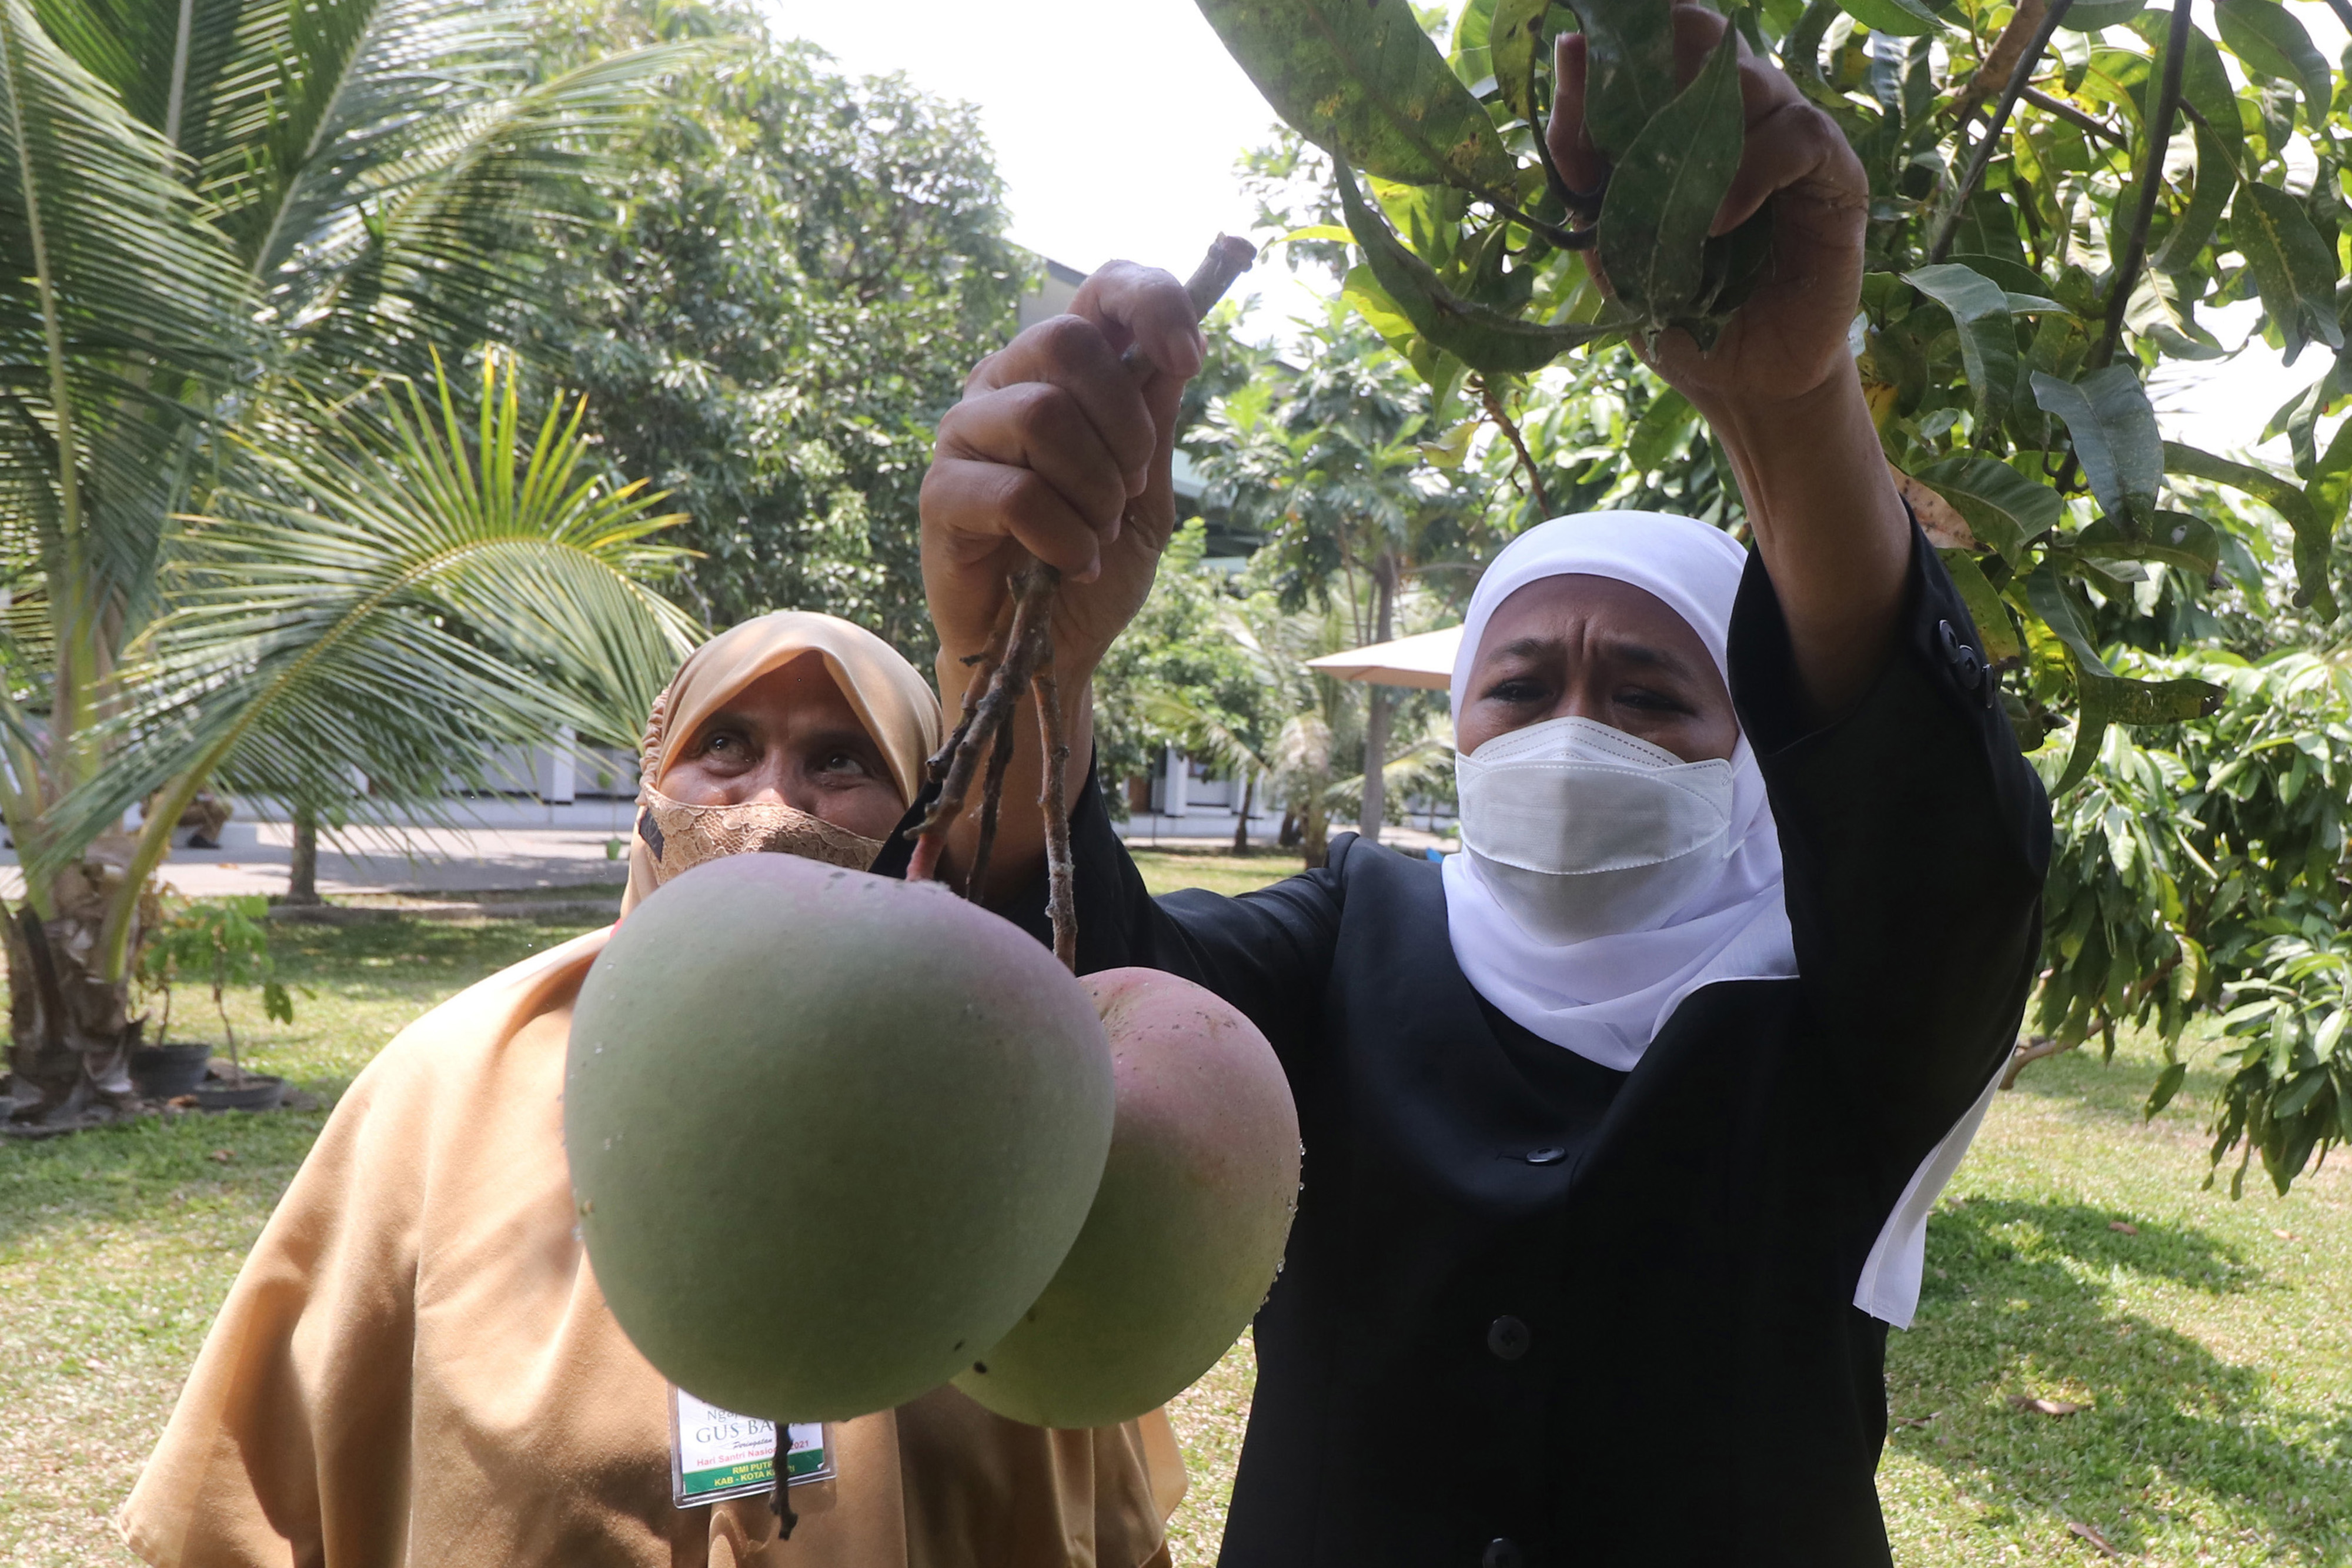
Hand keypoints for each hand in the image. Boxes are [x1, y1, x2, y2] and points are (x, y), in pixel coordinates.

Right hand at [919, 263, 1205, 685]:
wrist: (1051, 647)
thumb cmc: (1095, 560)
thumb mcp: (1149, 490)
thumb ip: (1155, 418)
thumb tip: (1176, 347)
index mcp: (1063, 369)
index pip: (1102, 287)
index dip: (1153, 303)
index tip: (1191, 359)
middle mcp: (1006, 383)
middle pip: (1064, 340)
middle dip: (1124, 423)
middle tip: (1131, 485)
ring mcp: (965, 432)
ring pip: (1042, 415)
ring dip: (1095, 488)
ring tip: (1097, 533)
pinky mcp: (941, 492)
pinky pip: (1017, 493)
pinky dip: (1065, 537)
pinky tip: (1071, 563)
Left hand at [1549, 6, 1867, 418]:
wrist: (1742, 380)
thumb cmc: (1680, 309)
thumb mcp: (1611, 237)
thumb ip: (1584, 159)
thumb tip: (1568, 54)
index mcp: (1684, 121)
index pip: (1664, 43)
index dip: (1629, 37)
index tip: (1580, 49)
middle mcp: (1740, 116)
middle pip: (1709, 40)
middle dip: (1668, 54)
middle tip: (1635, 102)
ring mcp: (1789, 139)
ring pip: (1752, 80)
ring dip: (1704, 130)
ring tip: (1679, 202)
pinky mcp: (1834, 175)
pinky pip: (1797, 135)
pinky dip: (1752, 170)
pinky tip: (1722, 219)